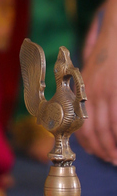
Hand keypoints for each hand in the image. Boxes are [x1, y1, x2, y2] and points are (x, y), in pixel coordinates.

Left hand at [77, 6, 116, 164]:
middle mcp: (90, 93)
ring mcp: (104, 92)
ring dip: (112, 147)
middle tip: (110, 160)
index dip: (88, 142)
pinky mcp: (116, 92)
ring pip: (106, 129)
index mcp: (83, 91)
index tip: (95, 153)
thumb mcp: (94, 76)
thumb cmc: (108, 57)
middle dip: (101, 149)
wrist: (115, 35)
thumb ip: (91, 95)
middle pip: (92, 131)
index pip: (81, 124)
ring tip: (116, 158)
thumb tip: (91, 114)